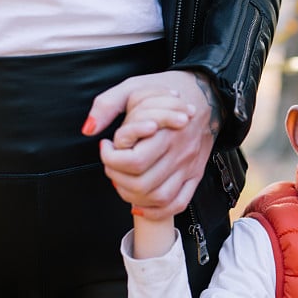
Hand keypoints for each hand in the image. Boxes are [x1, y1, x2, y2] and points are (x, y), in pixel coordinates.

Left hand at [83, 70, 220, 219]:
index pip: (133, 161)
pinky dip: (157, 211)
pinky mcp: (195, 175)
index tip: (106, 144)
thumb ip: (108, 104)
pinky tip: (141, 205)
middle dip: (117, 177)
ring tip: (123, 180)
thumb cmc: (168, 91)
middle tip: (112, 162)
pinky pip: (178, 203)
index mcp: (168, 132)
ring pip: (159, 197)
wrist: (207, 95)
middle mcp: (181, 154)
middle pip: (143, 183)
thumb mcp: (134, 86)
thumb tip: (89, 129)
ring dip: (133, 196)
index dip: (110, 157)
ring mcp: (190, 167)